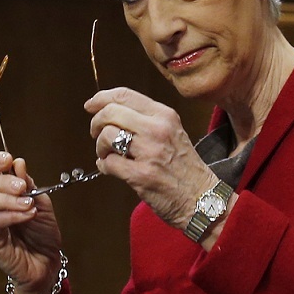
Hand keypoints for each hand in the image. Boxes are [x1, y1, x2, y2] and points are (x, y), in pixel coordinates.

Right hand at [0, 152, 64, 293]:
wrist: (47, 261)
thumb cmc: (42, 232)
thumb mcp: (41, 201)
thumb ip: (29, 184)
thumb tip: (18, 163)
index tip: (8, 159)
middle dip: (3, 181)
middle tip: (23, 187)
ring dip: (8, 199)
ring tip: (28, 204)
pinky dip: (12, 214)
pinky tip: (27, 214)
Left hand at [85, 87, 220, 230]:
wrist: (202, 198)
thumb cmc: (185, 167)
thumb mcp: (173, 132)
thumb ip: (146, 120)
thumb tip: (111, 112)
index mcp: (164, 116)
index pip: (125, 95)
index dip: (101, 98)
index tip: (91, 105)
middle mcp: (157, 129)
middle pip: (110, 112)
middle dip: (96, 123)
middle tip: (96, 134)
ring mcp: (149, 152)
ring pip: (106, 136)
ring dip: (100, 147)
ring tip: (107, 155)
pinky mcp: (141, 175)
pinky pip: (108, 163)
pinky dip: (104, 165)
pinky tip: (110, 169)